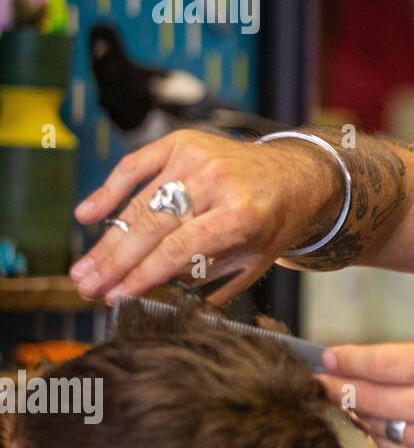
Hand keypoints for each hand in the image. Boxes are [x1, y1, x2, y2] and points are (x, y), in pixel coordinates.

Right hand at [69, 129, 337, 303]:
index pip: (180, 248)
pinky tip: (87, 215)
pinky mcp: (183, 142)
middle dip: (115, 262)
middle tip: (87, 288)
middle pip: (153, 226)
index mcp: (241, 214)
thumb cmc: (273, 223)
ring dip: (107, 240)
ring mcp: (198, 158)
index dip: (143, 274)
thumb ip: (211, 281)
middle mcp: (217, 181)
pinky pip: (136, 165)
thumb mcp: (255, 260)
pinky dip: (110, 190)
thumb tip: (161, 306)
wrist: (295, 174)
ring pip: (140, 202)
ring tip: (83, 270)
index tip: (116, 297)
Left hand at [318, 342, 413, 447]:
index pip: (387, 364)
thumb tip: (363, 366)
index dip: (351, 361)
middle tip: (322, 381)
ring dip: (362, 415)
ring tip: (356, 401)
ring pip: (380, 431)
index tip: (327, 358)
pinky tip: (387, 426)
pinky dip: (385, 439)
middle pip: (374, 399)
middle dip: (342, 388)